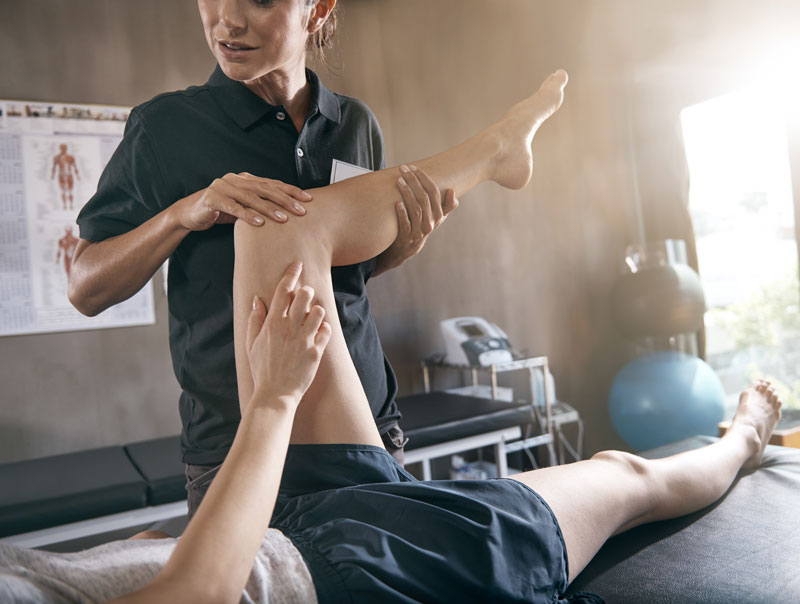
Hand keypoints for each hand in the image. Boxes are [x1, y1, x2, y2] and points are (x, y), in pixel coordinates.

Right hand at [174, 172, 312, 230]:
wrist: (190, 213)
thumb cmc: (220, 211)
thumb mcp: (243, 207)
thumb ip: (259, 206)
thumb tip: (287, 213)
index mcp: (246, 180)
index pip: (273, 184)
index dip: (291, 191)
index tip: (308, 200)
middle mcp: (236, 180)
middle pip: (265, 188)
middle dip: (285, 200)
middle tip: (301, 211)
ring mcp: (223, 186)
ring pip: (251, 197)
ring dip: (269, 208)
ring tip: (284, 219)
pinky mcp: (212, 197)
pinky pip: (233, 207)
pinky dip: (247, 215)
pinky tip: (259, 222)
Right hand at [245, 262, 331, 406]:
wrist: (275, 395)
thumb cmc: (262, 369)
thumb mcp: (251, 344)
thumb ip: (255, 320)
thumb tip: (257, 300)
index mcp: (272, 324)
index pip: (283, 290)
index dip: (291, 274)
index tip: (297, 265)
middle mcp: (288, 329)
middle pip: (304, 295)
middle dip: (306, 291)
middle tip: (305, 297)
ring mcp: (304, 340)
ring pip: (318, 311)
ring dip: (316, 310)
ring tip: (311, 317)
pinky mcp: (316, 352)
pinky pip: (326, 329)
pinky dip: (324, 327)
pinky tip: (318, 331)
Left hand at [376, 164, 457, 272]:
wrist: (407, 248)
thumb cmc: (421, 226)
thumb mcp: (435, 217)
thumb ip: (446, 205)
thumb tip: (453, 191)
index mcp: (438, 215)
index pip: (434, 193)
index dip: (424, 178)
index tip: (414, 167)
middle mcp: (430, 223)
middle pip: (424, 199)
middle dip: (414, 181)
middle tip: (403, 169)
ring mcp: (418, 231)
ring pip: (416, 210)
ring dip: (407, 193)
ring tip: (399, 180)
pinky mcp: (406, 238)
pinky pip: (405, 225)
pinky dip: (402, 213)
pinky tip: (396, 203)